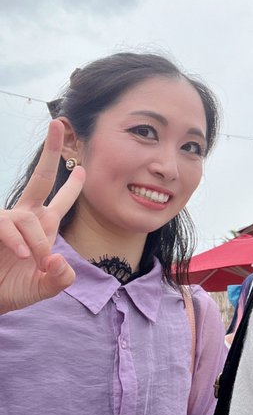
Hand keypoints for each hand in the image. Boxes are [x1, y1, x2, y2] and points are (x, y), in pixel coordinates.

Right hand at [0, 120, 84, 314]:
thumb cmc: (15, 289)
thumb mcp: (46, 287)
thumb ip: (60, 278)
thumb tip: (59, 261)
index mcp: (43, 226)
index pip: (61, 200)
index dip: (73, 185)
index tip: (83, 167)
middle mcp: (26, 217)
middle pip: (42, 178)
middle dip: (51, 152)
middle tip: (57, 124)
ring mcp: (7, 220)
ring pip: (27, 218)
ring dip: (35, 240)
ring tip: (34, 260)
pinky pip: (8, 225)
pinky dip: (17, 241)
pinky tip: (21, 254)